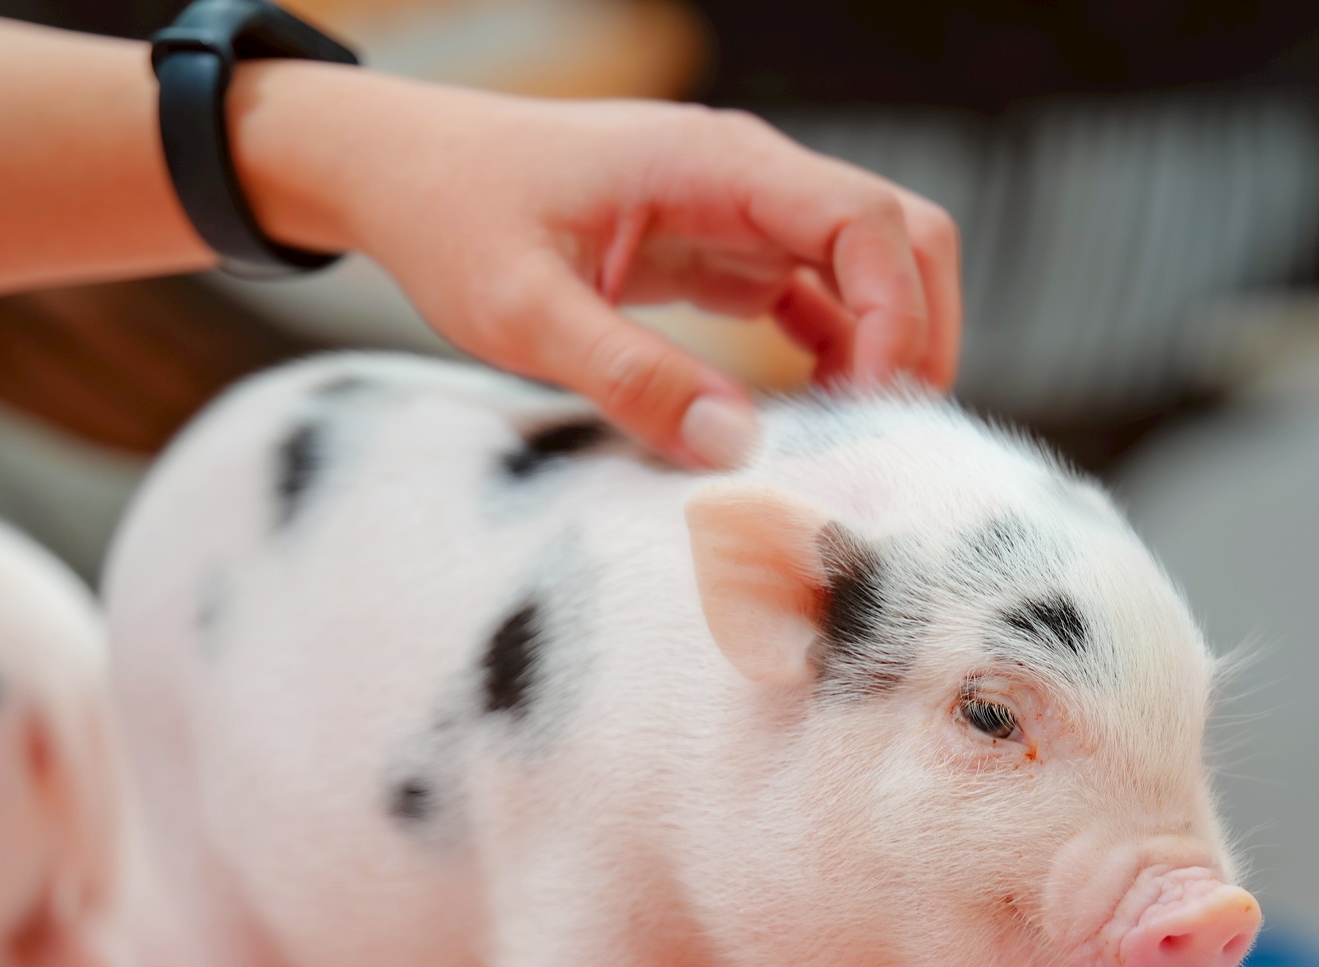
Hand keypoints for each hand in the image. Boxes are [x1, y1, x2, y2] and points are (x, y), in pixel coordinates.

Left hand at [234, 67, 960, 468]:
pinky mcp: (719, 252)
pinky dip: (832, 359)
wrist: (400, 172)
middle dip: (917, 336)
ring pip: (866, 273)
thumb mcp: (520, 312)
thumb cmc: (451, 219)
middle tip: (887, 442)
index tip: (870, 411)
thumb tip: (734, 448)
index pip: (868, 221)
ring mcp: (739, 213)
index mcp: (715, 165)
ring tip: (847, 449)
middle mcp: (746, 177)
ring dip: (879, 355)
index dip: (898, 318)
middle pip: (898, 238)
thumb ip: (625, 375)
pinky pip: (814, 299)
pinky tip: (806, 424)